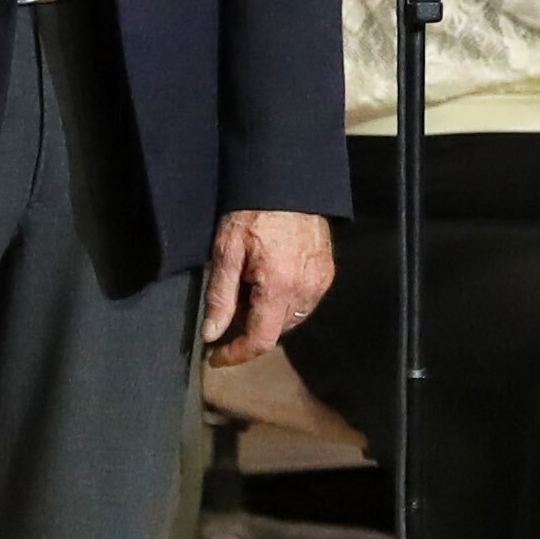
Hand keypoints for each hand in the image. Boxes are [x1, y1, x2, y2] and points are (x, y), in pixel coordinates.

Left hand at [204, 205, 332, 362]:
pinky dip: (285, 301)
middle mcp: (305, 289)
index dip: (237, 355)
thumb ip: (220, 296)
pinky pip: (305, 301)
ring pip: (292, 318)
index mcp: (279, 286)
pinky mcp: (327, 273)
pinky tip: (271, 280)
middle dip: (251, 328)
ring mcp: (320, 282)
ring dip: (270, 316)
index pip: (261, 339)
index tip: (217, 357)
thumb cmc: (252, 212)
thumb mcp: (226, 251)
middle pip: (277, 331)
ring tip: (251, 288)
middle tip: (231, 305)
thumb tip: (211, 334)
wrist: (287, 182)